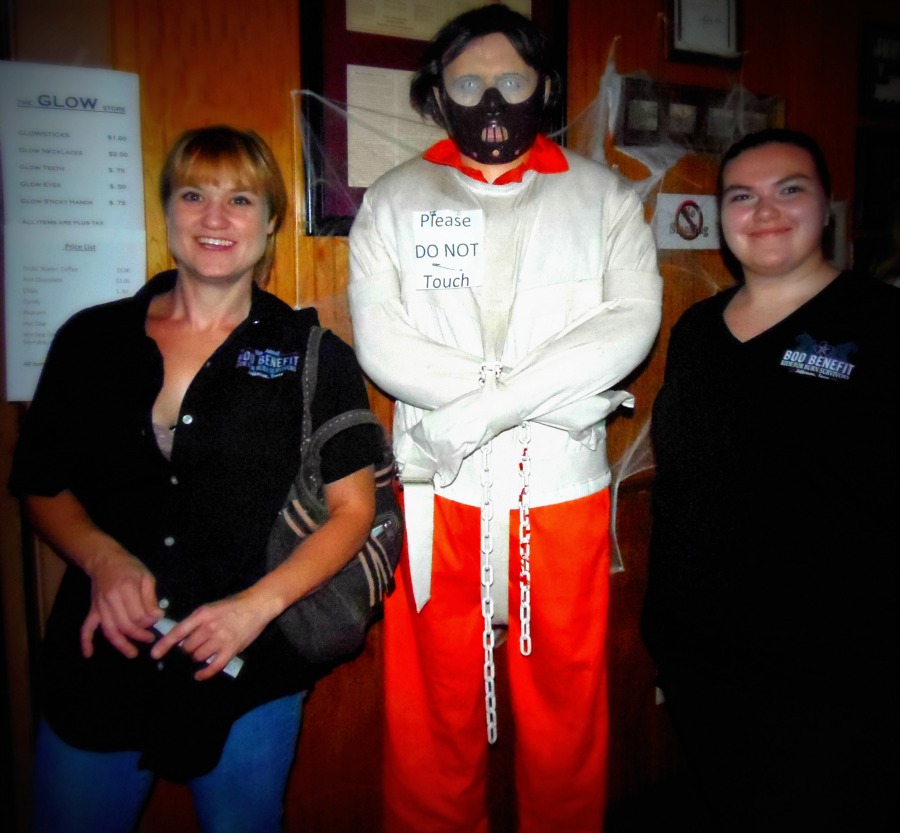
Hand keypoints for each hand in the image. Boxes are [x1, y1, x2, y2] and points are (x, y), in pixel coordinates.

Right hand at [82, 550, 161, 659]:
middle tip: (150, 638)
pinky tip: (88, 654)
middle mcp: (111, 600)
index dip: (150, 622)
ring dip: (121, 644)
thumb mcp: (146, 577)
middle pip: (125, 625)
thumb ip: (151, 597)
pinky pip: (86, 627)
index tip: (158, 620)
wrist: (105, 560)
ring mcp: (100, 607)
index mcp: (126, 589)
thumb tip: (157, 616)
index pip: (139, 615)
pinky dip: (86, 642)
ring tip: (132, 653)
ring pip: (109, 631)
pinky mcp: (92, 610)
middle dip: (139, 635)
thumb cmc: (129, 567)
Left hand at [150, 594, 269, 680]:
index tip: (154, 655)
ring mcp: (220, 639)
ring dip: (197, 657)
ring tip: (204, 652)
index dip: (164, 644)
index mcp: (202, 615)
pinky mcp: (231, 649)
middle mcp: (209, 628)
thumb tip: (181, 638)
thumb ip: (196, 622)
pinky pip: (214, 666)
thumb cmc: (232, 606)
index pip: (178, 632)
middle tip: (194, 647)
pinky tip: (199, 675)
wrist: (257, 605)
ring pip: (198, 657)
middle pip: (188, 648)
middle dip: (188, 650)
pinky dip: (205, 673)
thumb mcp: (211, 608)